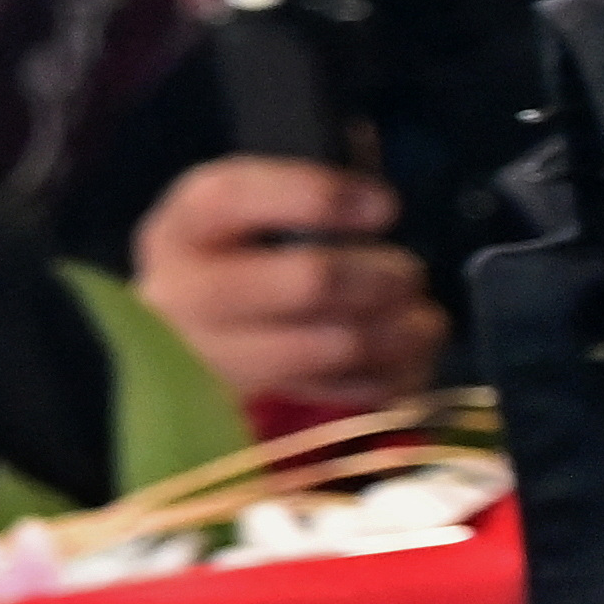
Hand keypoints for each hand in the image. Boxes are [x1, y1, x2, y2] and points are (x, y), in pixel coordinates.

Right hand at [132, 157, 446, 402]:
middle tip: (408, 273)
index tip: (385, 207)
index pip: (233, 199)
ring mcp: (217, 360)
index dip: (319, 197)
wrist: (187, 335)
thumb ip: (301, 199)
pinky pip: (350, 391)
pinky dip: (396, 373)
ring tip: (421, 316)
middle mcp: (185, 296)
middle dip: (380, 275)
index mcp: (182, 231)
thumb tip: (377, 207)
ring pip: (337, 346)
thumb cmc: (235, 256)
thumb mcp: (245, 212)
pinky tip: (405, 354)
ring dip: (401, 329)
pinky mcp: (257, 406)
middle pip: (307, 281)